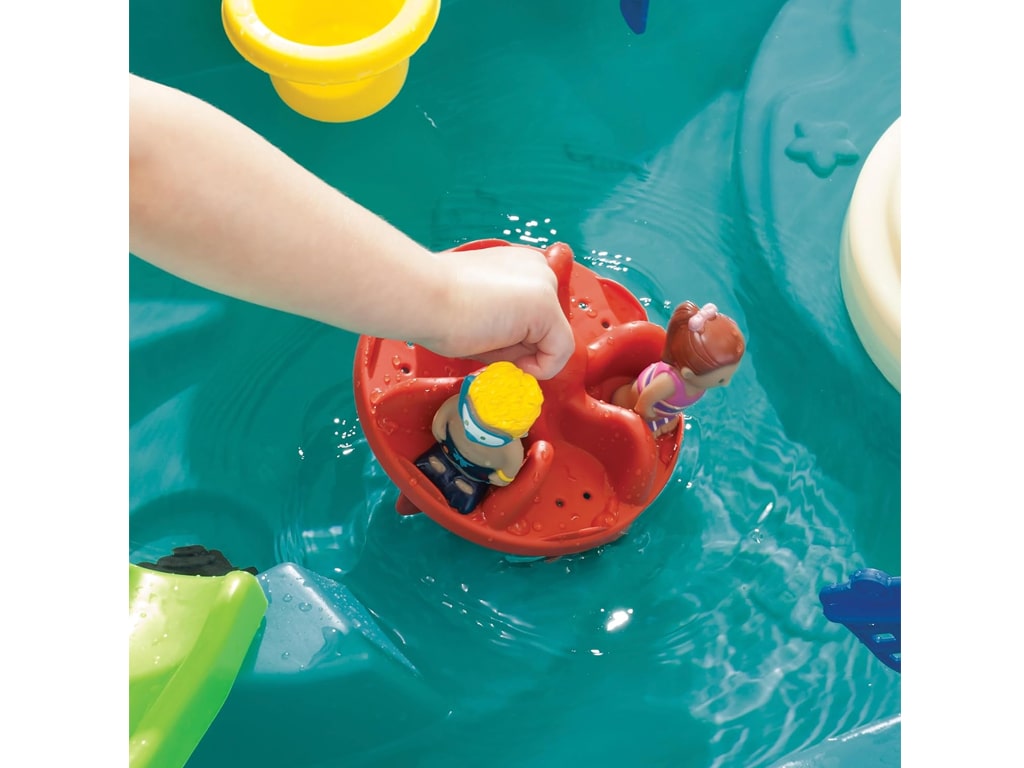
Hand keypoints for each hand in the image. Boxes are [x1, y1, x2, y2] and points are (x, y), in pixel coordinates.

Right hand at [417, 245, 574, 379]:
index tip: (486, 336)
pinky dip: (539, 369)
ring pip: (552, 341)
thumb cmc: (436, 306)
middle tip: (484, 340)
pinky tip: (508, 359)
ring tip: (488, 340)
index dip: (514, 338)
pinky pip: (560, 353)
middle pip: (546, 328)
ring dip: (522, 357)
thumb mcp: (482, 313)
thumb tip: (531, 356)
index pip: (535, 314)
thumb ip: (510, 327)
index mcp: (518, 264)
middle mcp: (536, 267)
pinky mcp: (546, 305)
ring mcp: (544, 284)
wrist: (421, 297)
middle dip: (520, 347)